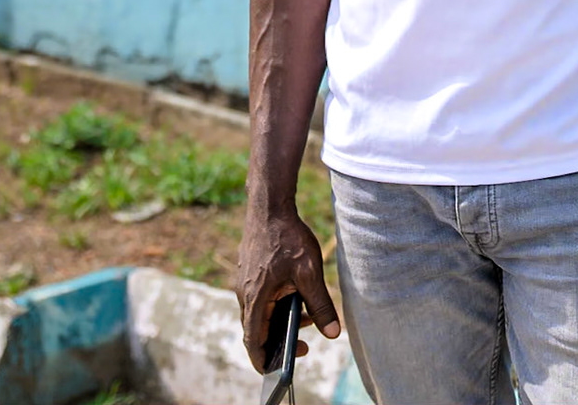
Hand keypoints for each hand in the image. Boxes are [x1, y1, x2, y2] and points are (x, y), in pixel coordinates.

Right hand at [237, 206, 341, 371]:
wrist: (269, 206)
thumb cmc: (287, 237)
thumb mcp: (310, 273)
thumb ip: (321, 305)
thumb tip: (333, 333)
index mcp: (255, 298)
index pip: (254, 340)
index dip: (263, 359)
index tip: (275, 371)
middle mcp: (244, 294)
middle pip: (256, 329)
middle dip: (278, 341)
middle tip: (304, 343)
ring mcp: (244, 283)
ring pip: (260, 313)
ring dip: (280, 320)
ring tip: (306, 316)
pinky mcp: (249, 274)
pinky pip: (260, 299)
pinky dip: (276, 305)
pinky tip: (296, 294)